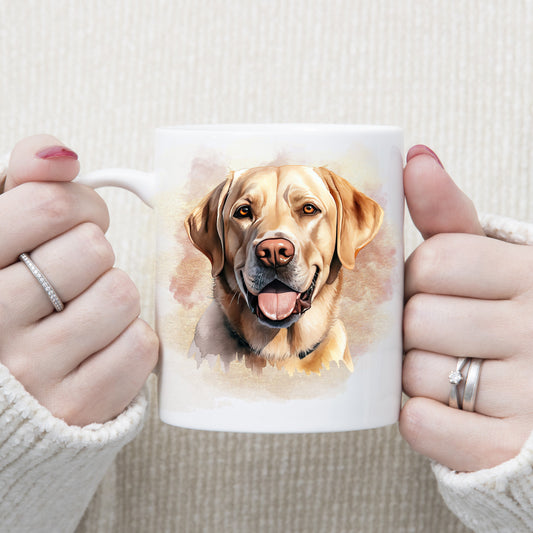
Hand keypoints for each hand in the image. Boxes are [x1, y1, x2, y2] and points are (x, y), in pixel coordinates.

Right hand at [0, 134, 157, 425]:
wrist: (8, 396)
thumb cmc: (8, 302)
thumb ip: (24, 185)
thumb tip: (62, 155)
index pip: (48, 206)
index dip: (78, 205)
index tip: (74, 220)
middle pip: (92, 249)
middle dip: (92, 253)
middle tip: (74, 273)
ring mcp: (34, 372)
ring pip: (121, 294)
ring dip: (111, 296)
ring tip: (81, 312)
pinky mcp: (78, 407)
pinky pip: (140, 344)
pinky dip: (128, 340)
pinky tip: (96, 347)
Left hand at [400, 145, 532, 471]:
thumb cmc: (505, 314)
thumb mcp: (490, 258)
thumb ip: (449, 214)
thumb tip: (416, 157)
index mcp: (531, 274)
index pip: (436, 260)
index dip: (421, 276)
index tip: (435, 286)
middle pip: (418, 318)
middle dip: (416, 326)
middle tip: (441, 332)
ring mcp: (528, 394)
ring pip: (416, 372)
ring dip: (417, 372)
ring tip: (449, 368)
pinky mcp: (505, 447)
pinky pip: (423, 424)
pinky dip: (420, 418)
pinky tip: (441, 406)